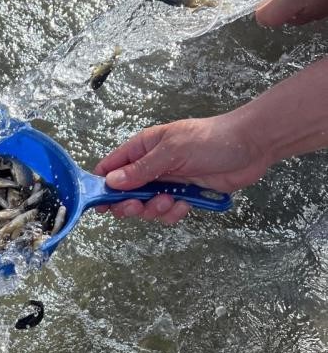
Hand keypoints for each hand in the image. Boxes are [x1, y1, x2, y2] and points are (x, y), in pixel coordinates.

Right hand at [93, 115, 268, 222]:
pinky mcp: (184, 196)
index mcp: (143, 149)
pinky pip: (168, 213)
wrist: (251, 146)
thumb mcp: (172, 151)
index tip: (101, 203)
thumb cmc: (211, 139)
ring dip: (155, 209)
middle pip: (124, 194)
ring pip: (146, 207)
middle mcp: (151, 167)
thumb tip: (111, 182)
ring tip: (170, 201)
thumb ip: (141, 169)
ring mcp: (167, 183)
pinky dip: (174, 213)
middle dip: (129, 204)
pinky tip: (186, 203)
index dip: (102, 186)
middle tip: (137, 207)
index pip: (111, 168)